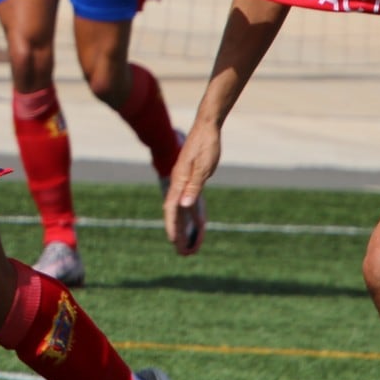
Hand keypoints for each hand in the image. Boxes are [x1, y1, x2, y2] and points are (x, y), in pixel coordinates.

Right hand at [164, 122, 217, 255]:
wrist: (207, 126)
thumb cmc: (206, 145)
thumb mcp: (203, 167)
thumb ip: (193, 187)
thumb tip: (184, 206)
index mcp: (180, 181)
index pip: (172, 208)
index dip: (173, 226)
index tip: (173, 242)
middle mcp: (179, 183)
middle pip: (176, 212)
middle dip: (178, 232)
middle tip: (183, 252)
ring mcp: (185, 181)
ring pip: (183, 209)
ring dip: (186, 227)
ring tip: (191, 244)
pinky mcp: (193, 179)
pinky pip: (191, 202)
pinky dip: (194, 215)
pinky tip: (199, 224)